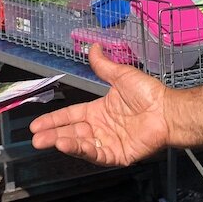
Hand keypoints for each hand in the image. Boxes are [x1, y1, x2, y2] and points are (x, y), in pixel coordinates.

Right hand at [30, 44, 169, 166]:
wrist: (167, 109)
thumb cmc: (148, 93)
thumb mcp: (121, 75)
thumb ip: (104, 65)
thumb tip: (94, 46)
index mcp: (99, 111)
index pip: (71, 116)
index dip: (54, 120)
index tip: (36, 125)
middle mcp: (101, 128)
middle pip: (72, 133)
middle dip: (52, 136)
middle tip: (36, 139)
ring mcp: (108, 142)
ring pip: (81, 145)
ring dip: (63, 143)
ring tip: (47, 142)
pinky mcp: (118, 155)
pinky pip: (97, 155)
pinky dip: (82, 151)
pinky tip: (69, 145)